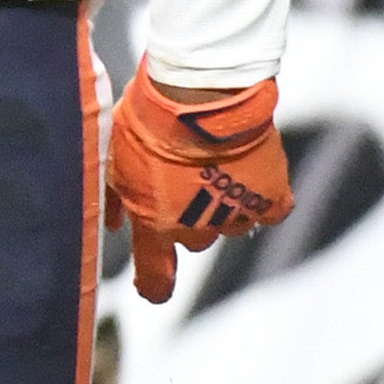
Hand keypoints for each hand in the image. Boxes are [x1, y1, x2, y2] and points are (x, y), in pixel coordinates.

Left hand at [105, 60, 293, 301]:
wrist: (199, 95)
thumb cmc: (147, 121)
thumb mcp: (114, 157)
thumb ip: (114, 196)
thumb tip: (112, 223)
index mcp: (155, 223)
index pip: (155, 275)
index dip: (153, 285)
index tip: (152, 289)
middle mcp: (196, 229)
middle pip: (193, 239)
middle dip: (185, 216)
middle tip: (179, 178)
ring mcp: (236, 217)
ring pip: (227, 224)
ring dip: (219, 202)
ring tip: (210, 161)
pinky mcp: (271, 200)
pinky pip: (266, 209)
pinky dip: (257, 193)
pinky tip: (244, 168)